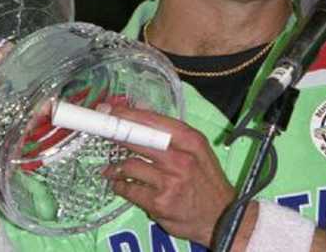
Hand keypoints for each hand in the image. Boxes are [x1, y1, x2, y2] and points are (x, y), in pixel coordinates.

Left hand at [102, 104, 235, 246]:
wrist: (222, 217)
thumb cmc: (207, 180)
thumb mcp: (198, 149)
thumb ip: (171, 132)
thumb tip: (140, 109)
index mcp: (191, 141)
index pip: (154, 122)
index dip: (128, 116)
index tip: (110, 112)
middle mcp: (181, 158)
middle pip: (138, 140)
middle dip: (116, 135)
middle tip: (103, 134)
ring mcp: (169, 181)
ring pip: (130, 166)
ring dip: (116, 167)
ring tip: (112, 170)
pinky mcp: (159, 202)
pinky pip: (129, 189)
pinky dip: (121, 186)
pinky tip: (121, 185)